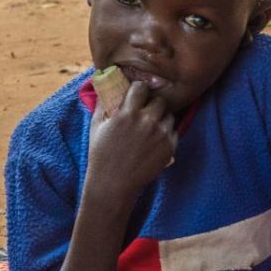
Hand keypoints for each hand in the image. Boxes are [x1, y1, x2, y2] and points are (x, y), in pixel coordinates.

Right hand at [86, 80, 176, 201]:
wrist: (113, 183)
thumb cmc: (101, 154)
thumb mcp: (96, 126)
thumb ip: (102, 104)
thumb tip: (103, 88)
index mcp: (127, 113)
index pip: (141, 87)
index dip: (139, 89)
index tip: (138, 94)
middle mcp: (146, 121)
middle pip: (159, 100)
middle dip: (153, 104)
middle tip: (146, 112)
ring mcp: (160, 134)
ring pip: (169, 115)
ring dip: (161, 118)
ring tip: (151, 128)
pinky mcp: (169, 147)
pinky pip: (173, 131)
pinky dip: (166, 134)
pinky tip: (154, 141)